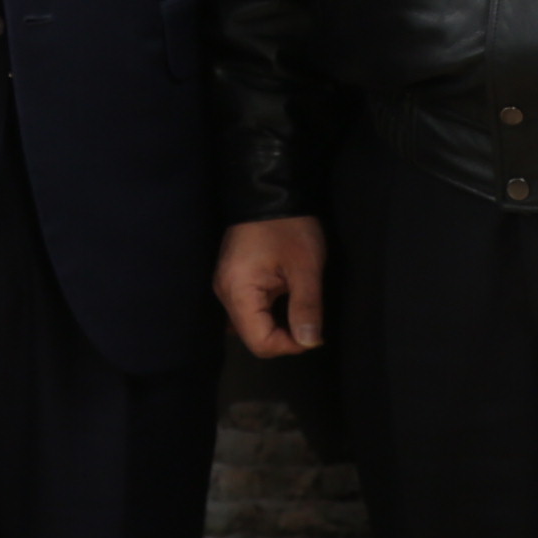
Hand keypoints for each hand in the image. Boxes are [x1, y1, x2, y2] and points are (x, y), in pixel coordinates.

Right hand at [216, 216, 327, 356]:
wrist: (270, 191)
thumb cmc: (290, 227)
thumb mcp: (306, 267)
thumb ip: (307, 309)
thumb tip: (310, 343)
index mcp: (239, 291)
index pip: (260, 342)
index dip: (290, 346)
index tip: (313, 333)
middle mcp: (224, 293)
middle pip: (252, 337)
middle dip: (283, 337)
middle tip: (309, 320)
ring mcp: (225, 285)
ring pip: (250, 325)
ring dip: (276, 326)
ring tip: (298, 309)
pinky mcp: (231, 278)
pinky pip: (247, 309)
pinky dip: (267, 313)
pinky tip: (285, 300)